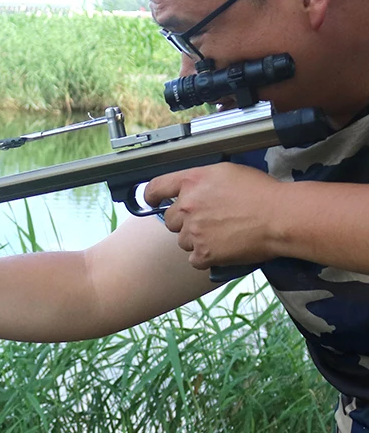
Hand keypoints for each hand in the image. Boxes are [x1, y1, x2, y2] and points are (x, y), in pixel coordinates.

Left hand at [143, 163, 281, 269]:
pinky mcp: (203, 253)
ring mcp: (194, 231)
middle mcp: (187, 205)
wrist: (280, 217)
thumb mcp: (227, 172)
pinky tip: (223, 249)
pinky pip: (194, 259)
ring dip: (196, 240)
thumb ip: (202, 181)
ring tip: (222, 234)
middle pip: (170, 220)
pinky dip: (206, 257)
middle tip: (209, 221)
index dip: (151, 196)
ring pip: (183, 240)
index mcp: (192, 181)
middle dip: (185, 221)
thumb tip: (192, 189)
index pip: (156, 188)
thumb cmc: (262, 192)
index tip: (153, 201)